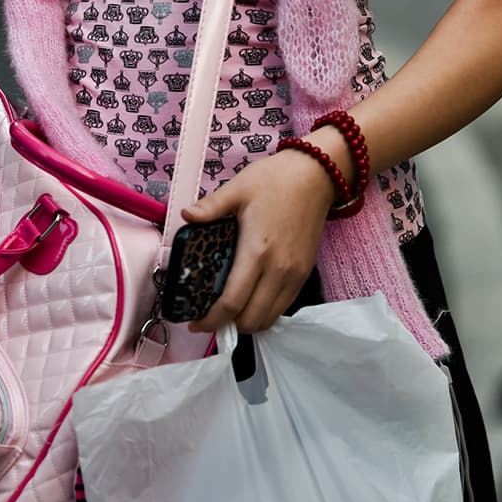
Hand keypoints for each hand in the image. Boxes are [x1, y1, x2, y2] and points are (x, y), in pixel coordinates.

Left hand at [180, 147, 335, 334]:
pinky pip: (283, 306)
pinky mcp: (305, 273)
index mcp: (256, 251)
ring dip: (247, 323)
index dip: (211, 320)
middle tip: (209, 317)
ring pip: (269, 319)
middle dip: (227, 326)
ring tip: (228, 312)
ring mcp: (295, 275)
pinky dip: (264, 312)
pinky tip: (250, 300)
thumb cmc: (275, 179)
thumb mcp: (238, 188)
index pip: (232, 302)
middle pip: (251, 320)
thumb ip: (211, 206)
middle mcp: (278, 270)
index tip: (194, 323)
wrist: (316, 175)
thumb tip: (185, 216)